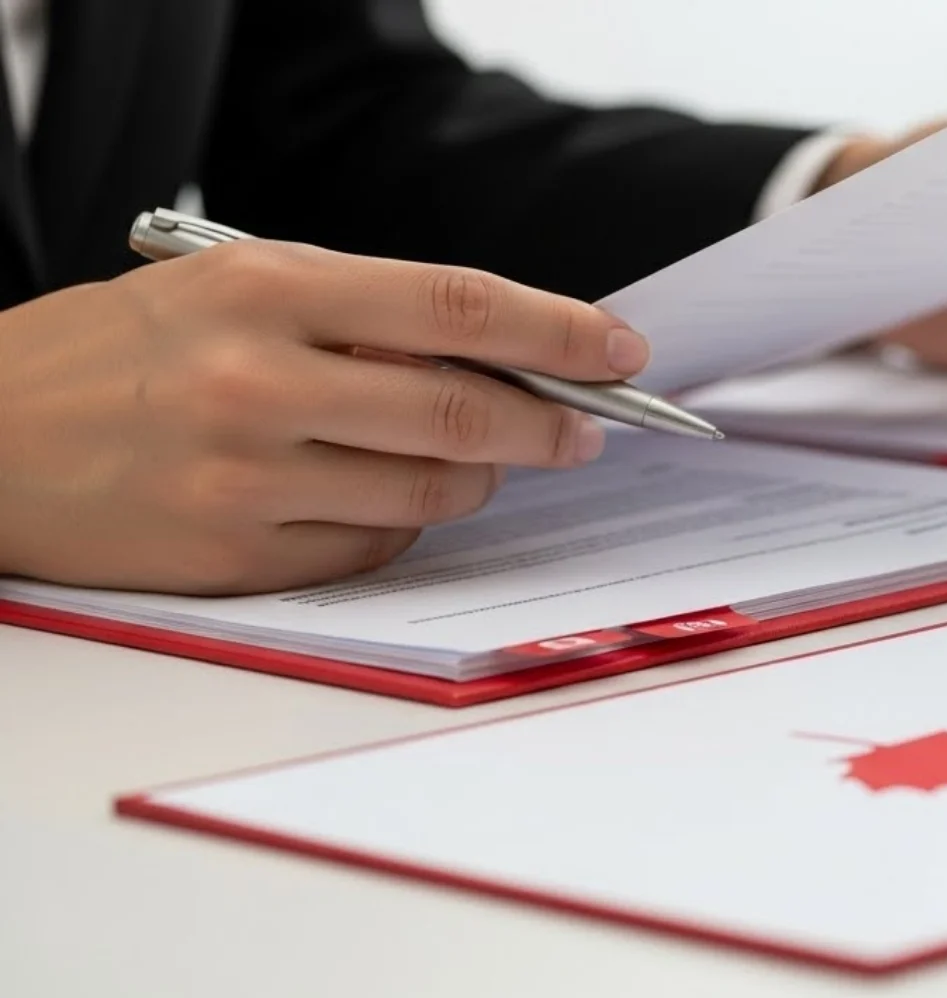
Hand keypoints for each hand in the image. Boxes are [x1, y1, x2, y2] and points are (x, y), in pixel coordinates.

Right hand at [0, 243, 650, 593]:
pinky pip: (374, 551)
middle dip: (550, 425)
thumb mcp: (232, 288)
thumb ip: (363, 315)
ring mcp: (248, 479)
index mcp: (267, 290)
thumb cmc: (123, 353)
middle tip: (585, 429)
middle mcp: (260, 382)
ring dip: (481, 480)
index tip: (621, 349)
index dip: (559, 331)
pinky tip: (383, 499)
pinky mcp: (237, 558)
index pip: (458, 307)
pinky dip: (402, 528)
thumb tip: (504, 353)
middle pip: (465, 411)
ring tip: (479, 460)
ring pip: (433, 494)